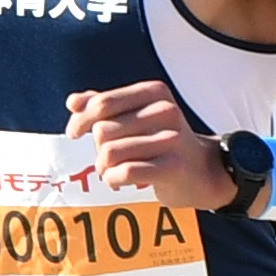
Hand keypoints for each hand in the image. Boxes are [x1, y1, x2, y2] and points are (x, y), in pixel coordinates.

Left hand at [70, 80, 240, 207]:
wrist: (203, 171)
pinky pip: (126, 172)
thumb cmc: (162, 142)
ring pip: (110, 153)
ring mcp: (172, 139)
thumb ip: (105, 105)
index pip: (102, 104)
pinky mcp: (173, 166)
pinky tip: (118, 182)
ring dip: (103, 168)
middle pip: (103, 131)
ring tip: (111, 172)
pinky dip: (113, 179)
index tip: (74, 133)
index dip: (81, 121)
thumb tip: (72, 102)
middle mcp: (165, 111)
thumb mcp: (136, 116)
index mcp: (155, 92)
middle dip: (96, 149)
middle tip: (105, 160)